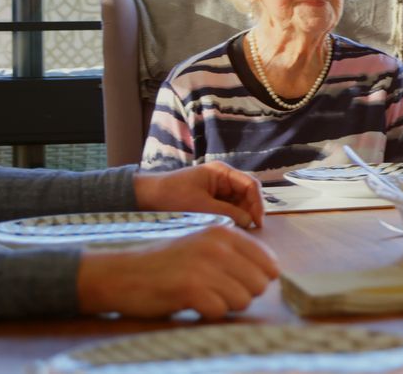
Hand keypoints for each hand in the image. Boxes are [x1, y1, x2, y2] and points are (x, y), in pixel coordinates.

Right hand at [77, 226, 278, 318]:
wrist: (121, 273)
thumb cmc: (166, 263)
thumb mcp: (203, 245)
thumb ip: (235, 254)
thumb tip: (272, 273)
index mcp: (224, 233)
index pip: (269, 262)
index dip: (259, 278)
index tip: (241, 282)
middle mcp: (217, 246)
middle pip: (260, 284)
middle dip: (243, 294)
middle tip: (218, 291)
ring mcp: (204, 267)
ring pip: (244, 299)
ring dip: (226, 304)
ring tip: (203, 295)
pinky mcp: (190, 289)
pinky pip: (221, 311)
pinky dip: (208, 312)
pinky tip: (191, 303)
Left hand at [134, 162, 264, 227]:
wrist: (145, 198)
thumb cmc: (171, 196)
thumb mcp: (201, 205)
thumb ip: (228, 212)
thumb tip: (249, 222)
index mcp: (222, 172)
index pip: (250, 185)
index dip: (257, 203)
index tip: (257, 222)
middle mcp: (223, 179)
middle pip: (247, 194)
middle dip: (250, 211)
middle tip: (249, 230)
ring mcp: (218, 190)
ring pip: (239, 204)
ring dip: (241, 216)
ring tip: (238, 230)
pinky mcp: (211, 200)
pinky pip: (229, 209)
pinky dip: (231, 218)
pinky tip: (229, 228)